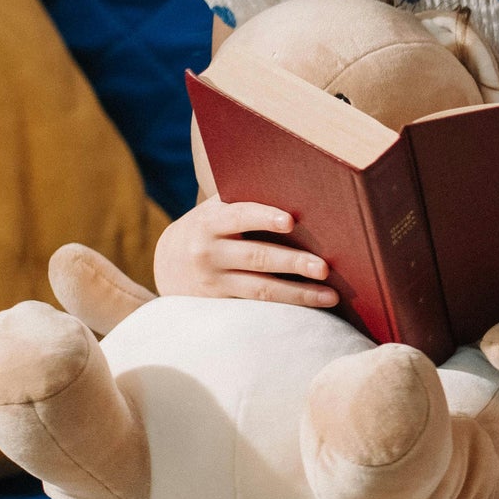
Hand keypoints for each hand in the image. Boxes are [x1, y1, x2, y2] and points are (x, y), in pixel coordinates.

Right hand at [153, 200, 337, 306]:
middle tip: (324, 268)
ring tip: (331, 296)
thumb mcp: (217, 210)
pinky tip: (312, 308)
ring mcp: (214, 281)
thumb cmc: (211, 227)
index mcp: (211, 221)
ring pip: (261, 289)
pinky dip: (286, 308)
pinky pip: (257, 308)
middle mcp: (208, 252)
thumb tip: (300, 190)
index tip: (290, 221)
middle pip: (257, 257)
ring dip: (299, 294)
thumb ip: (246, 202)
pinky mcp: (220, 304)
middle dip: (293, 262)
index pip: (240, 216)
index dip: (265, 218)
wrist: (168, 263)